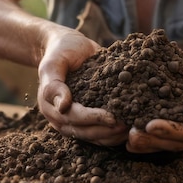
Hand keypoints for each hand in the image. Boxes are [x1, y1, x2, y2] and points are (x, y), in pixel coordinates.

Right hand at [37, 28, 128, 145]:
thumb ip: (54, 84)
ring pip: (93, 136)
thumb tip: (63, 106)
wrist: (67, 46)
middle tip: (128, 127)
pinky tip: (129, 128)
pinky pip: (98, 132)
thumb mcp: (54, 62)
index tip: (112, 118)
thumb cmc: (61, 51)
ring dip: (112, 136)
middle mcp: (61, 117)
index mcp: (50, 105)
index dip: (93, 119)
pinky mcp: (86, 118)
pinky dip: (113, 133)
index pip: (73, 117)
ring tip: (131, 130)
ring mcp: (73, 120)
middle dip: (106, 131)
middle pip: (84, 132)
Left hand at [126, 43, 182, 152]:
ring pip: (170, 141)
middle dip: (154, 140)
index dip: (171, 131)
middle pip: (179, 141)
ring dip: (149, 142)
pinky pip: (167, 133)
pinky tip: (131, 136)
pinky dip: (150, 136)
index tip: (150, 126)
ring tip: (129, 139)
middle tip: (132, 136)